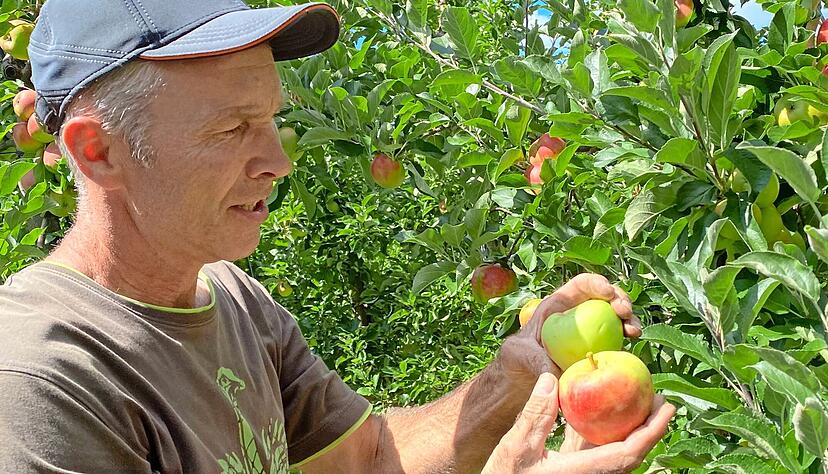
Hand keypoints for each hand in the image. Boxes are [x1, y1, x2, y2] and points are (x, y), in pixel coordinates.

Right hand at [481, 373, 675, 473]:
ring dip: (627, 426)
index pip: (628, 453)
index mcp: (581, 473)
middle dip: (647, 425)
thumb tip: (549, 378)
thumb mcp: (515, 448)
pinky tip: (598, 409)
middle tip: (658, 396)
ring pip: (614, 450)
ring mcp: (582, 473)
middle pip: (629, 451)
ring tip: (635, 397)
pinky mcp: (572, 469)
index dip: (651, 431)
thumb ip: (535, 416)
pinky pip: (595, 449)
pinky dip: (602, 430)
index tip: (667, 408)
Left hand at [498, 274, 641, 387]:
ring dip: (629, 319)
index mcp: (559, 304)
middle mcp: (579, 313)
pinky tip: (632, 342)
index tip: (607, 291)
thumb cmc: (519, 356)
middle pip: (605, 297)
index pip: (581, 285)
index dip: (596, 283)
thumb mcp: (521, 353)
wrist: (523, 373)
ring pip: (616, 316)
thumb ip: (537, 361)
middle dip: (619, 298)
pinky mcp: (599, 346)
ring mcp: (592, 329)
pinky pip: (617, 338)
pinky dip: (627, 338)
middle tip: (624, 311)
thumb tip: (555, 375)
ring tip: (633, 330)